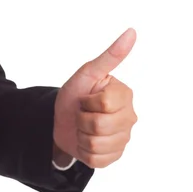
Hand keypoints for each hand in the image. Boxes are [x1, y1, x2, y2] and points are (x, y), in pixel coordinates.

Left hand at [53, 28, 137, 168]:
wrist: (61, 120)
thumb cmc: (75, 95)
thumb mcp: (87, 74)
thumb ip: (110, 56)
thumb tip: (132, 32)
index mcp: (125, 95)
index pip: (104, 104)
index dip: (87, 102)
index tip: (86, 98)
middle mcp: (130, 117)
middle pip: (99, 126)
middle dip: (82, 119)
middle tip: (82, 113)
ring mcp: (123, 139)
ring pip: (96, 144)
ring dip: (81, 136)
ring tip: (83, 127)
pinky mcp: (114, 156)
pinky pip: (97, 160)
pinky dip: (84, 151)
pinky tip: (86, 141)